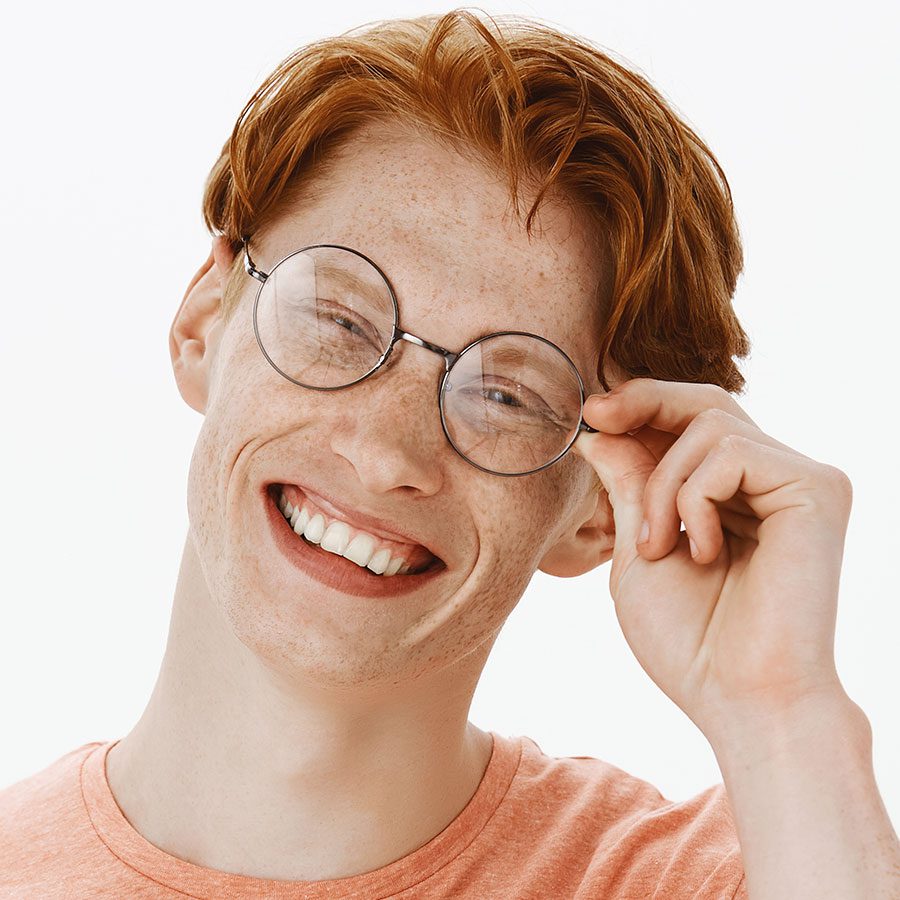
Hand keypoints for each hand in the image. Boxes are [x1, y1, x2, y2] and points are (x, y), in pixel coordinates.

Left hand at [574, 378, 853, 742]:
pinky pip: (731, 453)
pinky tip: (703, 552)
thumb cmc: (690, 641)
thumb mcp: (640, 552)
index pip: (691, 424)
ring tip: (660, 548)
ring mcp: (799, 480)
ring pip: (709, 425)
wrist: (741, 698)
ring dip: (662, 485)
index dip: (641, 406)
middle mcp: (774, 479)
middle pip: (707, 402)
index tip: (591, 414)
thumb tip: (599, 431)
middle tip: (597, 415)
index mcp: (736, 495)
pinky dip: (695, 499)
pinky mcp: (818, 488)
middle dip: (645, 401)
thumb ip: (629, 486)